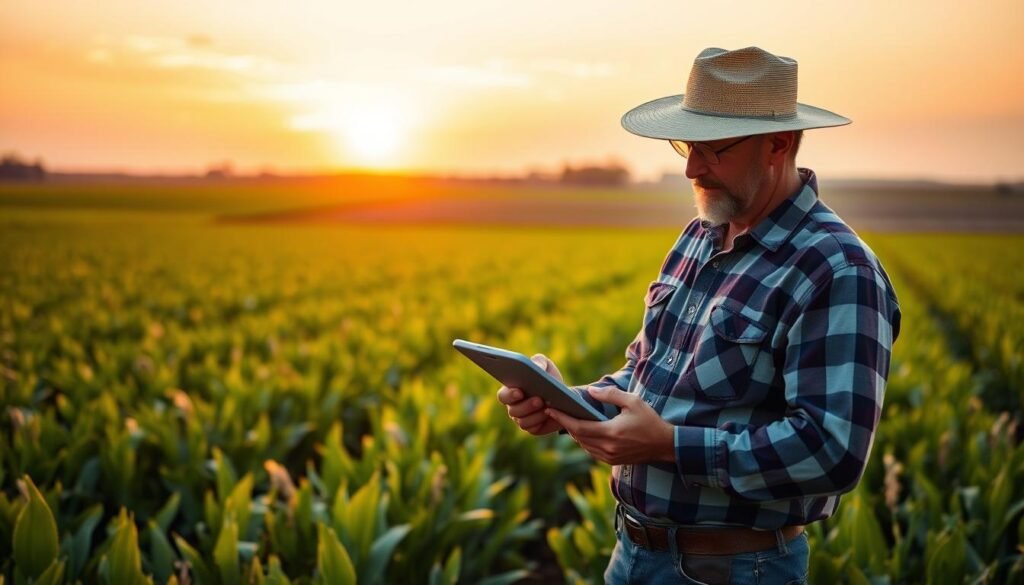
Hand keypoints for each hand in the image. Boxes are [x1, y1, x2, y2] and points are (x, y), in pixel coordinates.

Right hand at [496, 354, 564, 435]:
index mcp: (511, 391)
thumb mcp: (545, 366)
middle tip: (539, 399)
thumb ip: (539, 362)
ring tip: (547, 406)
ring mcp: (522, 419)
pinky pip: (532, 428)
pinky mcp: (533, 428)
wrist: (564, 396)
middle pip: (512, 410)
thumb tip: (536, 367)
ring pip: (522, 421)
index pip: (503, 396)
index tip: (519, 391)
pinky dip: (541, 421)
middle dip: (526, 405)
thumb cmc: (549, 378)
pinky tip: (549, 414)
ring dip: (535, 414)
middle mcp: (513, 407)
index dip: (509, 395)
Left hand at [545, 387, 674, 464]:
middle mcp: (607, 447)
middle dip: (565, 424)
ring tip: (566, 420)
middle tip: (554, 411)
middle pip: (578, 437)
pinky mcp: (612, 461)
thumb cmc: (650, 421)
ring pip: (584, 445)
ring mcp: (609, 457)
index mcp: (611, 432)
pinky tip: (583, 431)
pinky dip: (584, 441)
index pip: (578, 427)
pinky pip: (591, 451)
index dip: (562, 419)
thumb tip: (590, 391)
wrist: (665, 444)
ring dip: (574, 433)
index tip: (550, 409)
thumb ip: (610, 395)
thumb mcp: (633, 401)